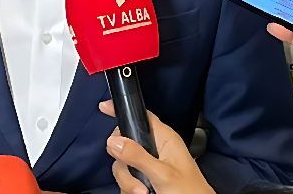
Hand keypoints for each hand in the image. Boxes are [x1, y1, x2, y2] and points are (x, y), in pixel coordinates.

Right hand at [100, 101, 214, 193]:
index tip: (103, 107)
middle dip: (125, 165)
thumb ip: (138, 156)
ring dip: (129, 182)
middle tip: (136, 182)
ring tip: (143, 193)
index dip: (123, 110)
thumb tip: (113, 141)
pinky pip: (127, 179)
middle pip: (125, 144)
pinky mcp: (145, 178)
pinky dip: (130, 189)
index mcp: (164, 138)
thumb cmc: (190, 191)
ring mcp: (149, 164)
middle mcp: (155, 148)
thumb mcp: (162, 173)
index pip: (140, 116)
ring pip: (124, 165)